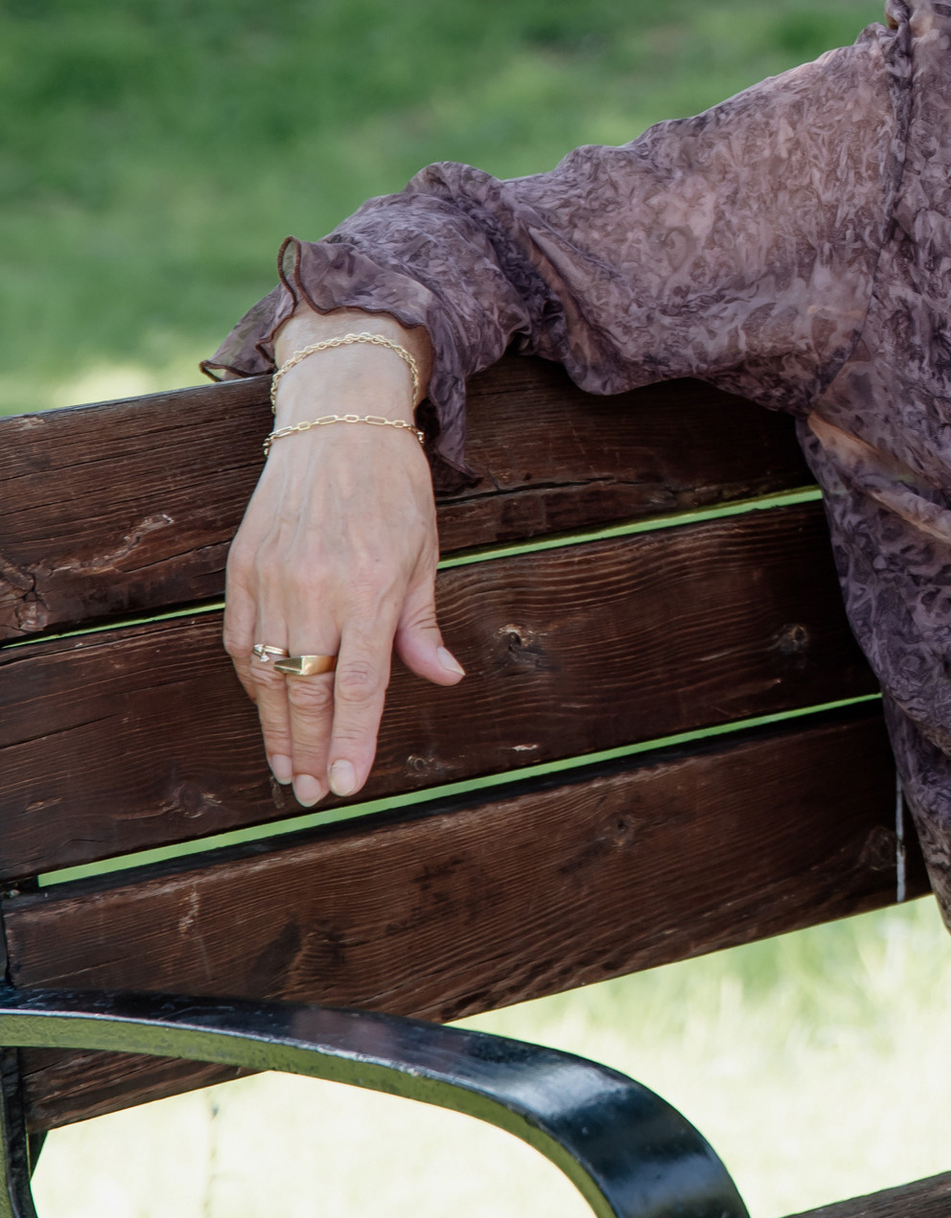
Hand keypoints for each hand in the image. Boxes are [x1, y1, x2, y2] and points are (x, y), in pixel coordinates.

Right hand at [224, 412, 461, 805]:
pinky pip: (240, 641)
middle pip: (308, 690)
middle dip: (312, 748)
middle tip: (315, 793)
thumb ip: (421, 622)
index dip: (353, 739)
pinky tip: (266, 708)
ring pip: (267, 675)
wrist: (338, 424)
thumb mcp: (424, 550)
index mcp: (371, 586)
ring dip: (277, 727)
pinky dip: (251, 680)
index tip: (349, 784)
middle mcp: (317, 588)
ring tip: (290, 768)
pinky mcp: (242, 568)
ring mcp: (273, 579)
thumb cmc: (394, 488)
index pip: (360, 683)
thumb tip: (444, 677)